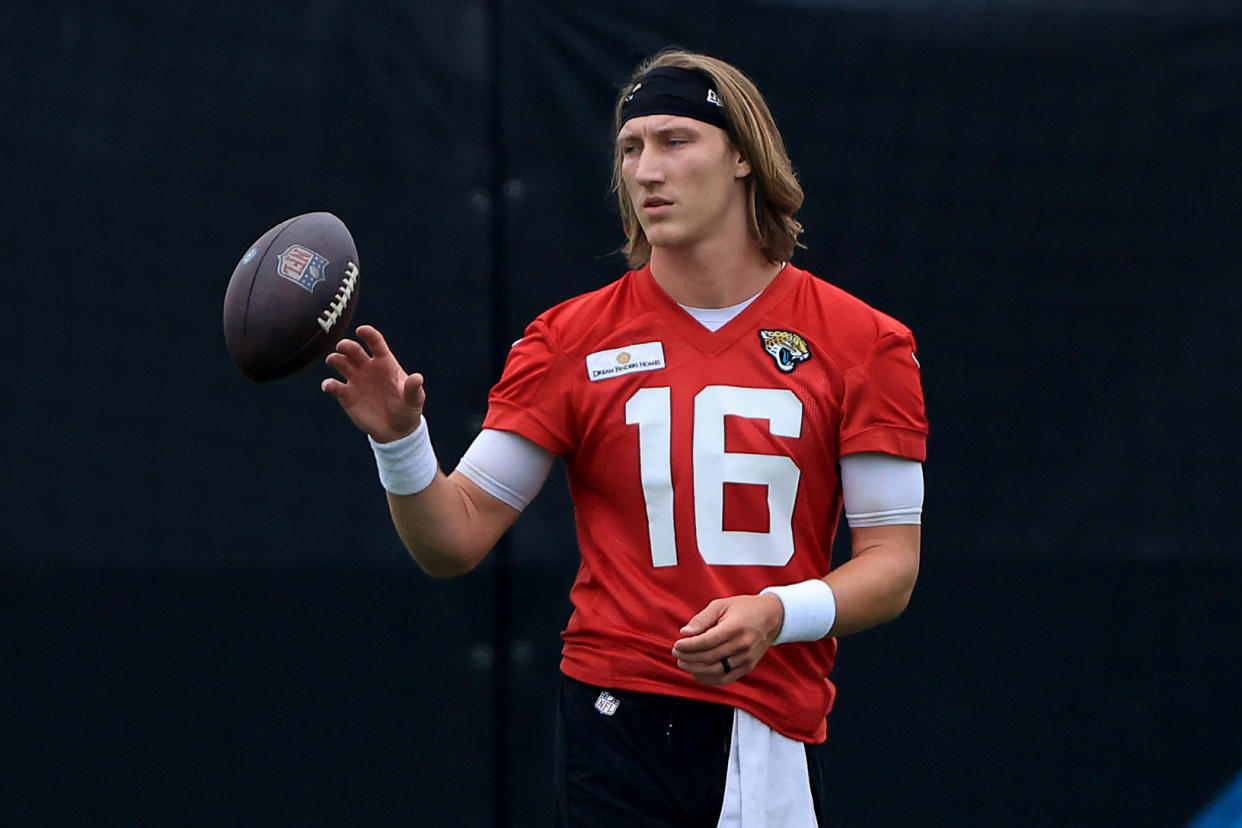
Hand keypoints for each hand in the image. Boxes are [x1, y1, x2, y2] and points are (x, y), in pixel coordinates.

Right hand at [321, 325, 425, 442]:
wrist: (396, 430)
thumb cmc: (407, 409)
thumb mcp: (414, 399)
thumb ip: (413, 388)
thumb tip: (417, 378)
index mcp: (384, 362)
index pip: (375, 343)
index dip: (368, 334)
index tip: (361, 330)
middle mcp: (367, 367)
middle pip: (353, 350)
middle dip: (346, 346)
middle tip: (342, 347)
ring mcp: (355, 380)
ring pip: (340, 363)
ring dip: (335, 359)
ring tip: (333, 361)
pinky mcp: (346, 395)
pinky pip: (334, 386)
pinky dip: (329, 384)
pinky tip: (329, 386)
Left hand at [671, 593, 784, 685]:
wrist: (772, 617)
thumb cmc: (745, 608)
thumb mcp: (722, 605)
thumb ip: (702, 619)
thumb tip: (685, 632)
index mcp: (735, 627)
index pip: (707, 641)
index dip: (688, 646)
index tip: (677, 645)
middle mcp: (743, 645)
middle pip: (709, 658)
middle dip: (688, 658)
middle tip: (676, 654)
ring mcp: (746, 659)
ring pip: (716, 671)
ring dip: (695, 670)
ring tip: (683, 663)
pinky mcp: (748, 667)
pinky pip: (725, 679)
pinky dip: (708, 679)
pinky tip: (696, 673)